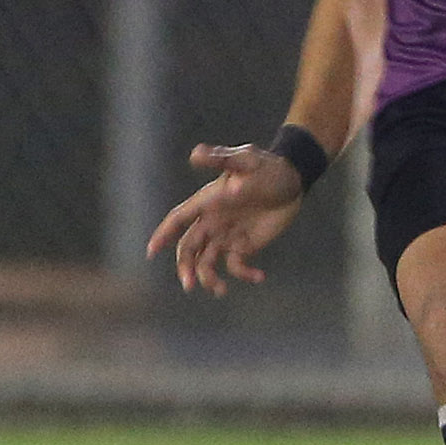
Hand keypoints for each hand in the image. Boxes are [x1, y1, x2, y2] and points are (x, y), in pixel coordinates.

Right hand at [146, 142, 312, 295]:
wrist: (293, 180)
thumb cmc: (267, 167)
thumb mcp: (245, 160)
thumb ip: (221, 160)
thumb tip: (195, 154)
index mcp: (207, 202)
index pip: (178, 219)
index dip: (163, 234)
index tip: (151, 252)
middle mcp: (212, 221)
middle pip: (189, 248)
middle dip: (185, 267)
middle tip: (190, 285)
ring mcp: (227, 235)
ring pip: (207, 262)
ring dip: (209, 278)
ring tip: (220, 290)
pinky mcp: (245, 246)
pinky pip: (237, 266)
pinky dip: (245, 275)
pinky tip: (259, 277)